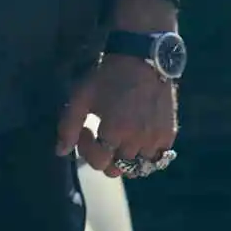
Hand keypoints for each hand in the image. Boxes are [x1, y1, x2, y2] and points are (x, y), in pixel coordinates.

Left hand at [59, 56, 177, 176]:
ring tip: (118, 141)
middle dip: (104, 158)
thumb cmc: (107, 77)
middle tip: (100, 137)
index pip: (99, 163)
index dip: (87, 150)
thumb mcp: (81, 97)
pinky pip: (157, 158)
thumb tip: (60, 152)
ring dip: (125, 159)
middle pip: (118, 170)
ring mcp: (156, 139)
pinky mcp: (169, 135)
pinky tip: (136, 138)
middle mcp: (138, 140)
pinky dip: (145, 155)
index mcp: (114, 131)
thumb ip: (68, 127)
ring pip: (139, 168)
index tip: (86, 130)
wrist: (142, 60)